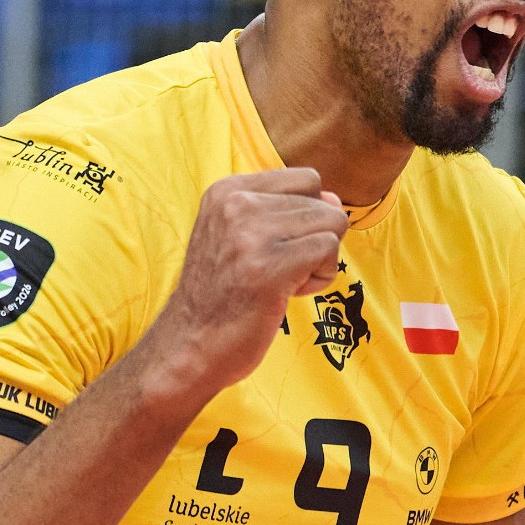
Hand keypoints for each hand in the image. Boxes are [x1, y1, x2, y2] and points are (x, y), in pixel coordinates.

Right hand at [149, 167, 347, 393]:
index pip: (307, 179)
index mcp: (227, 191)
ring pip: (332, 225)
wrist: (189, 345)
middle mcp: (237, 204)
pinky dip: (320, 278)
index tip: (276, 246)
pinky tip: (288, 293)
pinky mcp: (269, 267)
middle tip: (278, 271)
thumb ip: (285, 212)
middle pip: (323, 203)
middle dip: (314, 241)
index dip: (307, 216)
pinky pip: (329, 251)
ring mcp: (251, 234)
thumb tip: (335, 200)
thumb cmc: (222, 296)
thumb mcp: (239, 236)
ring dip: (319, 260)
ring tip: (283, 282)